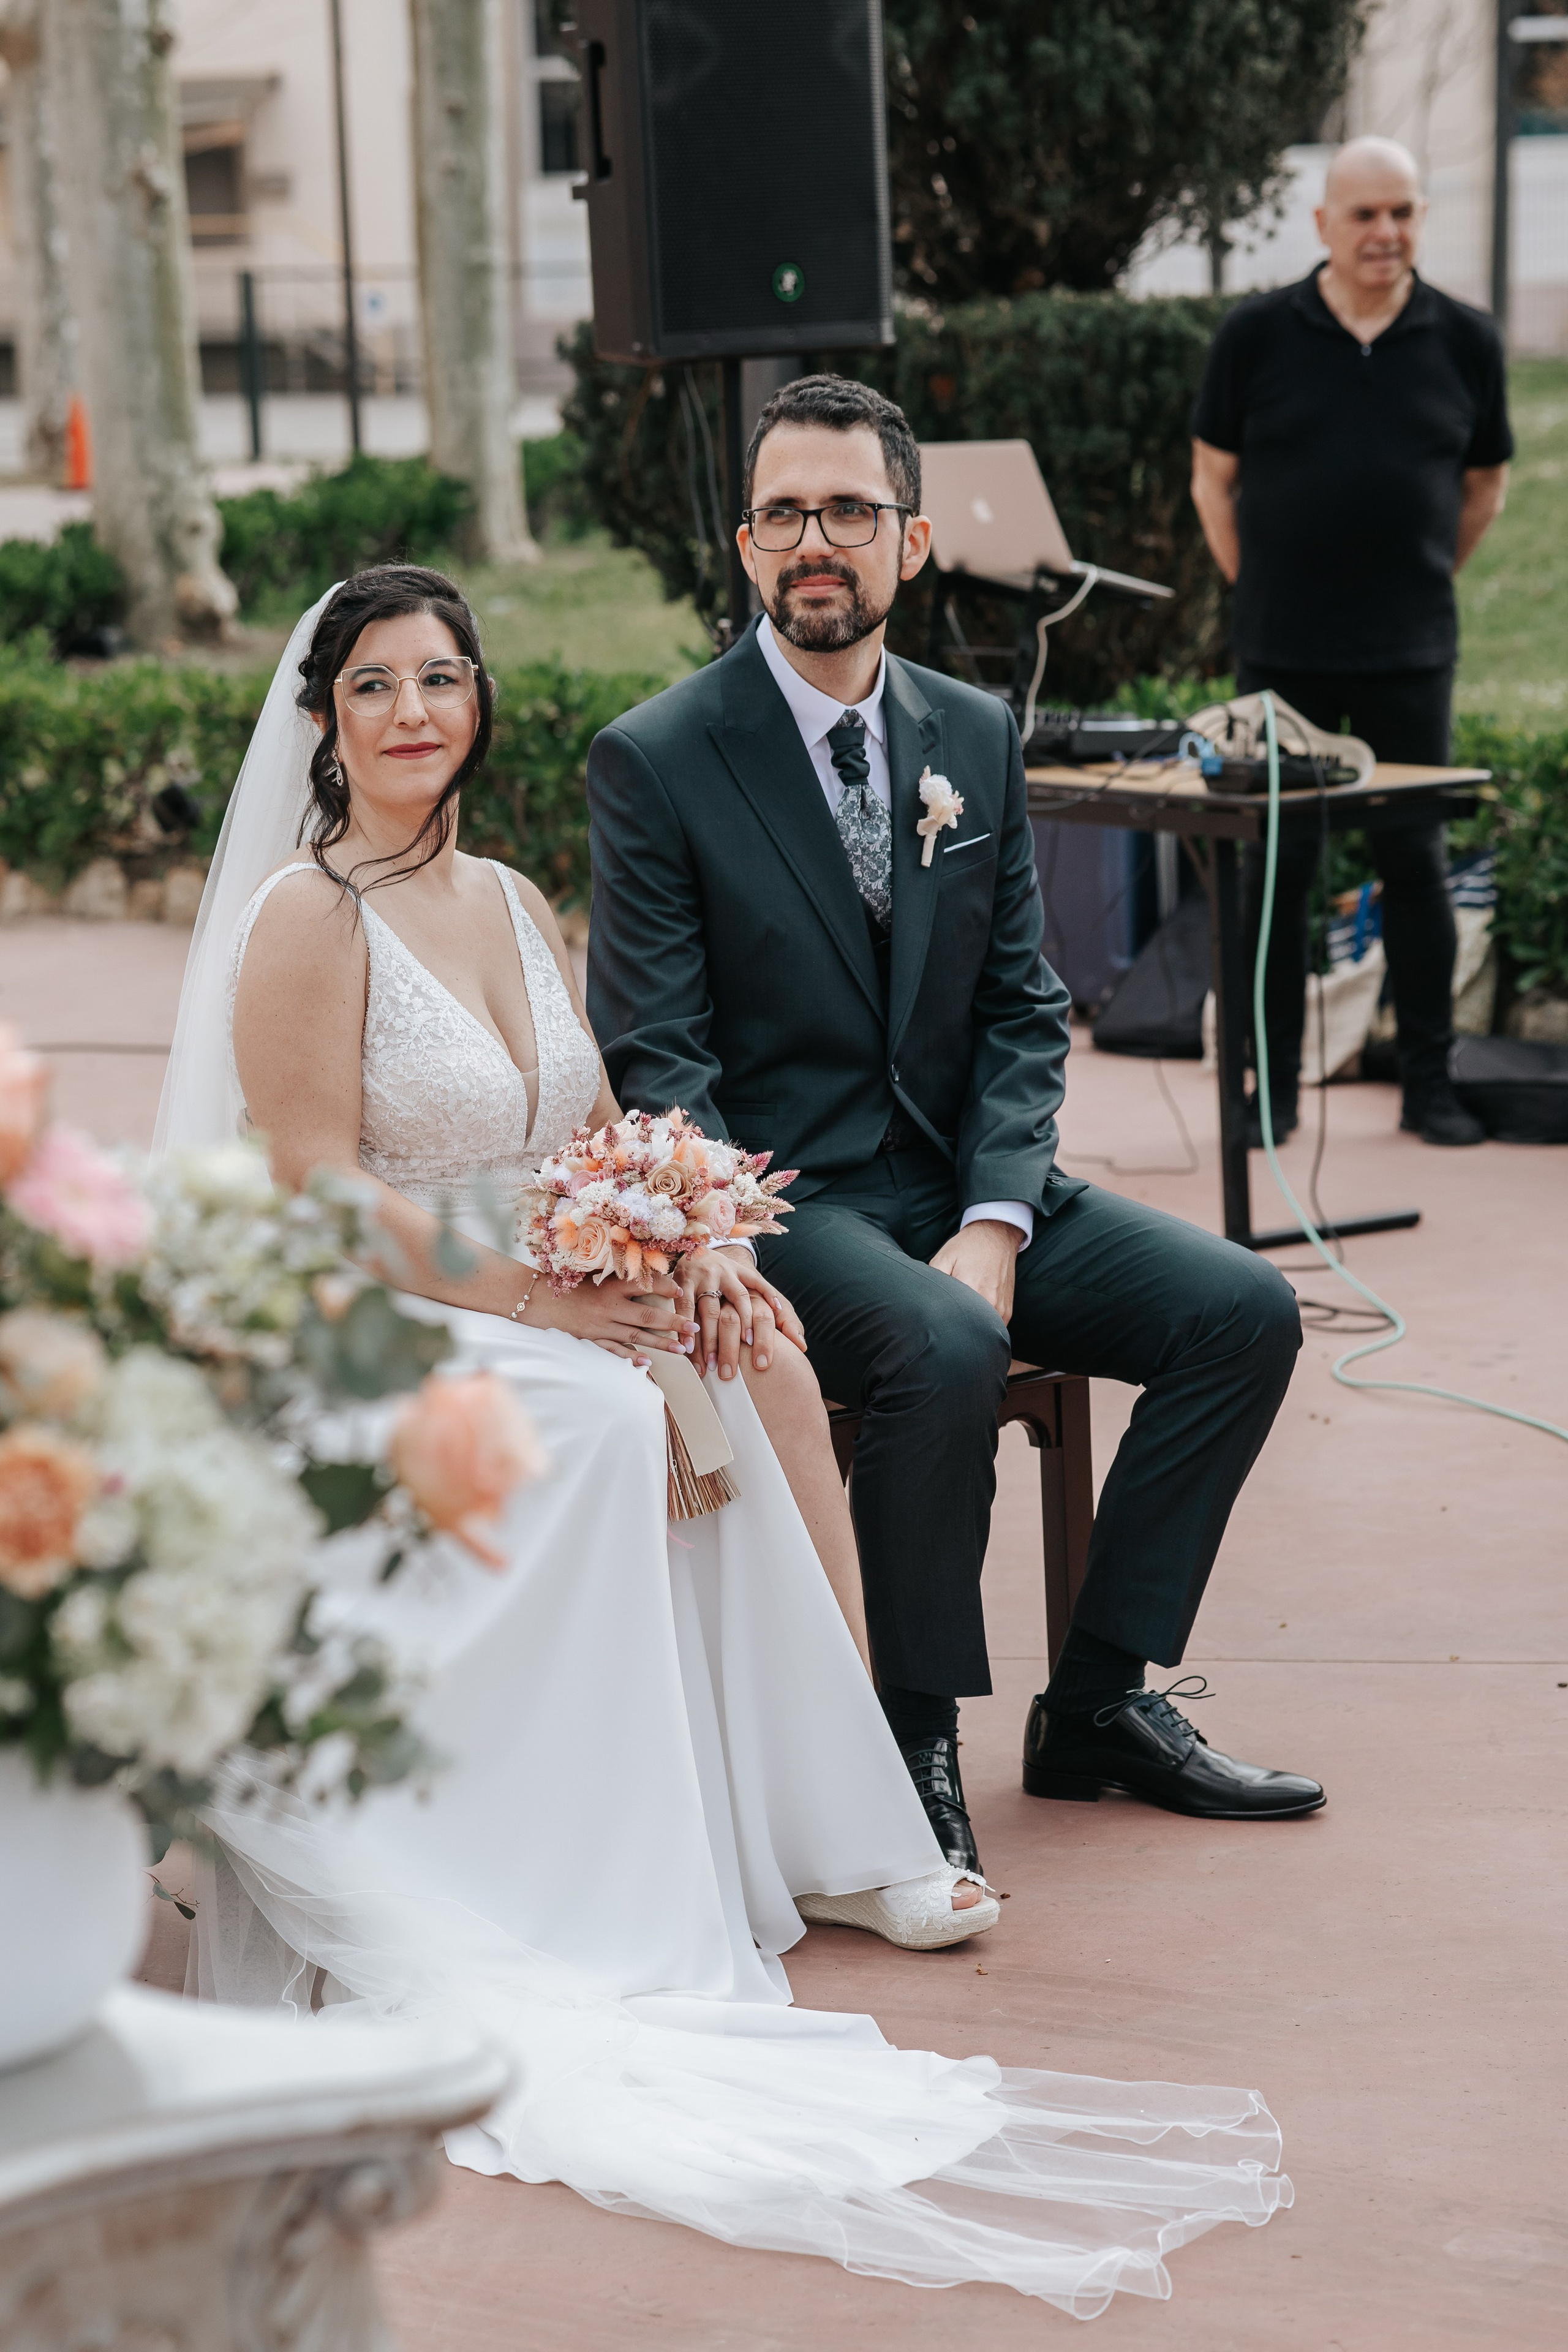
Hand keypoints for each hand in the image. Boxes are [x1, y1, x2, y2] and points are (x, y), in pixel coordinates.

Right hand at [523, 1268, 684, 1362]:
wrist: (540, 1299)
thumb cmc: (570, 1282)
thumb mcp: (595, 1272)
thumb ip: (620, 1273)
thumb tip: (647, 1268)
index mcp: (611, 1286)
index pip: (644, 1285)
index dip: (664, 1287)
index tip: (681, 1290)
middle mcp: (609, 1306)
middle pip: (647, 1317)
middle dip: (673, 1323)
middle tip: (694, 1328)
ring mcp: (602, 1325)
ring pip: (637, 1337)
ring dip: (661, 1343)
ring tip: (682, 1349)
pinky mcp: (593, 1339)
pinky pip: (615, 1350)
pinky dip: (631, 1357)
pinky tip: (648, 1363)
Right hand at [680, 1247, 806, 1380]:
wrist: (699, 1245)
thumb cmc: (731, 1277)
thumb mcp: (755, 1287)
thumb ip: (780, 1314)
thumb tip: (800, 1344)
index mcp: (746, 1276)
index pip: (756, 1300)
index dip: (755, 1324)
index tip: (755, 1348)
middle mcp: (727, 1275)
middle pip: (732, 1310)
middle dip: (731, 1342)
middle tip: (731, 1369)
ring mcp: (705, 1278)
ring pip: (709, 1311)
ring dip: (709, 1339)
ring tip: (709, 1364)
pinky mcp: (684, 1280)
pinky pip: (685, 1307)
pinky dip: (685, 1327)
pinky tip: (687, 1347)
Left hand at [929, 1219, 1021, 1321]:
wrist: (997, 1236)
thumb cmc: (968, 1246)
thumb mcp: (944, 1257)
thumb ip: (934, 1279)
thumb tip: (923, 1300)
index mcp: (970, 1289)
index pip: (951, 1317)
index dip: (941, 1318)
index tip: (937, 1315)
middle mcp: (988, 1302)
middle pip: (967, 1327)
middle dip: (955, 1326)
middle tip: (948, 1317)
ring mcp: (1000, 1309)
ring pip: (981, 1329)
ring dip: (971, 1327)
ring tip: (962, 1316)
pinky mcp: (1007, 1311)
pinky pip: (994, 1327)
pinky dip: (983, 1325)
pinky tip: (975, 1315)